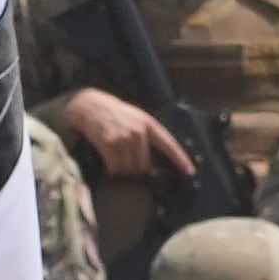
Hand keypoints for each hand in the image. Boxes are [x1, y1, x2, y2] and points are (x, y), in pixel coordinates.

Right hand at [51, 86, 189, 180]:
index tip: (190, 172)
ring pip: (129, 168)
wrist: (88, 106)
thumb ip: (144, 135)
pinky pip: (115, 167)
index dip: (180, 159)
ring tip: (117, 168)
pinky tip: (109, 168)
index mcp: (149, 124)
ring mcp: (124, 138)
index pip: (169, 144)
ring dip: (123, 173)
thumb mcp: (134, 117)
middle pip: (144, 164)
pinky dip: (113, 171)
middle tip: (130, 173)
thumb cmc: (111, 113)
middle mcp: (139, 132)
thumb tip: (148, 163)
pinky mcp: (109, 144)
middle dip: (137, 172)